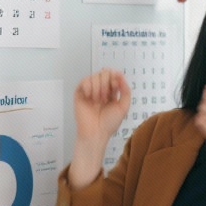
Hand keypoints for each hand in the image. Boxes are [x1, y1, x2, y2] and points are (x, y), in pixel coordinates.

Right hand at [68, 69, 130, 187]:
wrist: (96, 132)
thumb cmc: (109, 123)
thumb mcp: (123, 107)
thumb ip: (125, 90)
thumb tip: (121, 75)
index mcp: (112, 91)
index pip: (114, 74)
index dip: (115, 78)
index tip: (115, 87)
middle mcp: (101, 89)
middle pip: (104, 72)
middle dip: (106, 84)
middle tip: (105, 98)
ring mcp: (90, 90)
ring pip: (95, 76)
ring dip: (98, 88)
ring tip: (98, 100)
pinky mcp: (80, 93)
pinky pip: (84, 81)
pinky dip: (89, 87)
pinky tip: (90, 97)